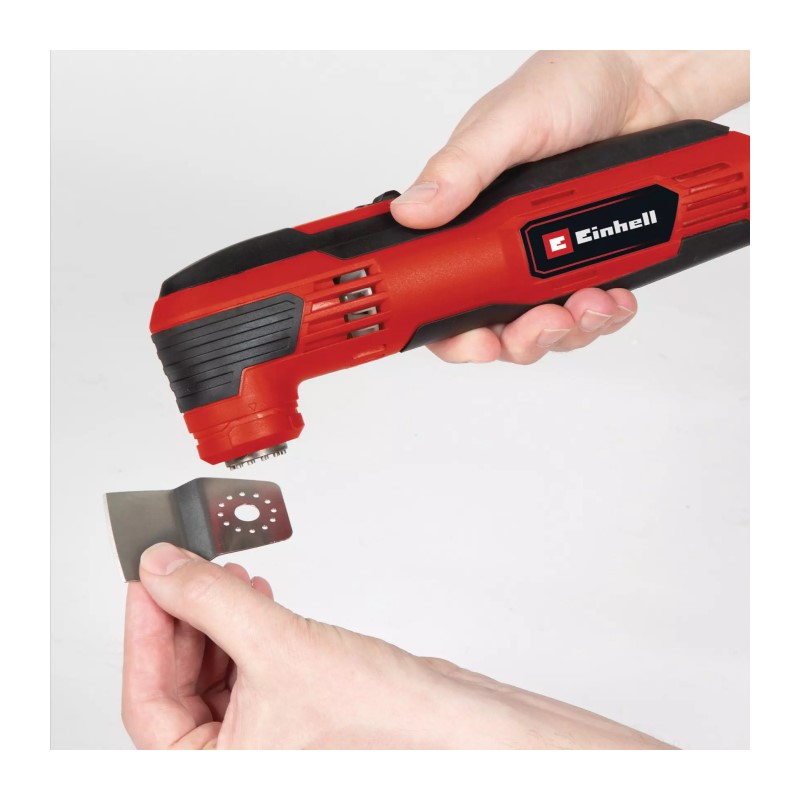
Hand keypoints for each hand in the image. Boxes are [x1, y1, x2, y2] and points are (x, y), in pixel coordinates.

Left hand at [123, 543, 673, 748]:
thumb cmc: (391, 728)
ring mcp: (266, 731)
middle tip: (180, 570)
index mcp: (216, 772)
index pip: (148, 701)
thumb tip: (163, 569)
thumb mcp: (280, 649)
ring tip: (223, 577)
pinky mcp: (295, 702)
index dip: (144, 632)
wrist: (462, 727)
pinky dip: (246, 624)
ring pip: (214, 669)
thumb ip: (211, 602)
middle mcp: (236, 758)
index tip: (146, 579)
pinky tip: (252, 594)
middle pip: (178, 682)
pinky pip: (249, 661)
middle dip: (183, 617)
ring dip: (215, 616)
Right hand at [391, 50, 748, 363]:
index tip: (481, 342)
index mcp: (468, 219)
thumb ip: (462, 168)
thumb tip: (412, 212)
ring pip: (549, 329)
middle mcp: (503, 247)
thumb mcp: (509, 123)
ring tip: (593, 300)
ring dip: (572, 330)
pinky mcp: (590, 261)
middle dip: (526, 340)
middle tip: (547, 321)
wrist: (647, 80)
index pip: (445, 296)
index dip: (456, 334)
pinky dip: (607, 315)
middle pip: (500, 328)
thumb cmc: (570, 86)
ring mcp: (549, 258)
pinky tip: (616, 295)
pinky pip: (593, 313)